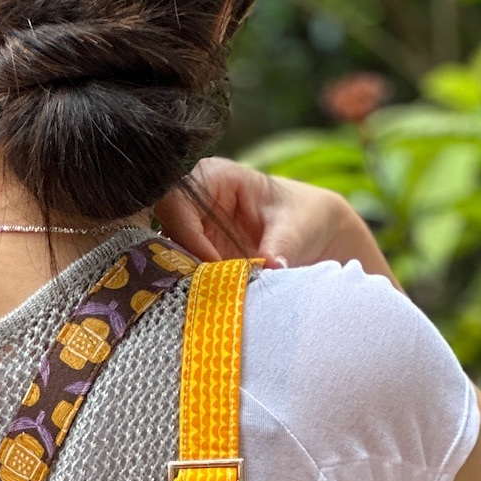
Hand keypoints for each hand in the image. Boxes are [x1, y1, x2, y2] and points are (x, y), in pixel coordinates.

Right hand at [154, 158, 396, 282]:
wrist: (314, 232)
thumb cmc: (305, 216)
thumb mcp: (295, 229)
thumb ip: (278, 248)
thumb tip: (267, 271)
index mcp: (214, 178)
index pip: (178, 203)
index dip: (189, 236)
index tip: (213, 266)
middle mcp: (195, 203)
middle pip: (166, 234)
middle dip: (182, 264)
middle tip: (208, 290)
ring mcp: (194, 232)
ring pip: (169, 259)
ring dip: (188, 281)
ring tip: (214, 299)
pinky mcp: (198, 258)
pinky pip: (183, 276)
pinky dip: (196, 291)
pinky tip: (214, 302)